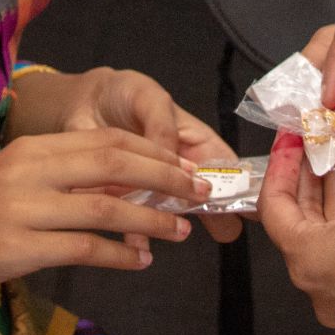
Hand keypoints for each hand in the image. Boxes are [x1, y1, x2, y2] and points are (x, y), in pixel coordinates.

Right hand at [0, 127, 209, 316]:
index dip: (152, 151)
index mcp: (30, 148)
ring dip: (151, 219)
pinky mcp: (16, 249)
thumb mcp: (12, 182)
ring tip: (180, 230)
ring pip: (105, 207)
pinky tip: (140, 262)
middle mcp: (27, 171)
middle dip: (164, 177)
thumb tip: (126, 185)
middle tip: (199, 191)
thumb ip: (60, 177)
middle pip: (112, 163)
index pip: (105, 140)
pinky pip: (84, 249)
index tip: (186, 165)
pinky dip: (120, 255)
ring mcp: (21, 209)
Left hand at [62, 69, 243, 240]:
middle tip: (222, 229)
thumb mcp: (149, 99)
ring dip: (171, 223)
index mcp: (196, 143)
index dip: (241, 188)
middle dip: (213, 215)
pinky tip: (135, 240)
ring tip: (172, 230)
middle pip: (206, 198)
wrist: (84, 100)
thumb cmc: (126, 94)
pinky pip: (134, 219)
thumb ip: (162, 128)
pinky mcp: (123, 195)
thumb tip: (173, 165)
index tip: (250, 208)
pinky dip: (135, 231)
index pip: (227, 169)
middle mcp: (179, 169)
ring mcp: (153, 185)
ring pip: (172, 212)